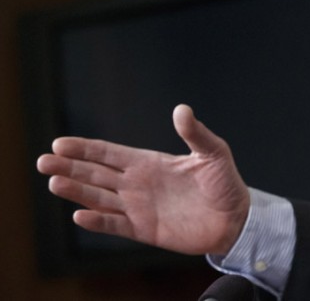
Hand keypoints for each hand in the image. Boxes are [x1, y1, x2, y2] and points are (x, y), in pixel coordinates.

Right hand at [36, 104, 250, 255]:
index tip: (60, 143)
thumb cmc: (225, 184)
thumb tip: (181, 109)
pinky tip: (80, 215)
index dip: (85, 148)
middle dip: (69, 166)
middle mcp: (137, 184)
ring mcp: (138, 207)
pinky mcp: (144, 229)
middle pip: (95, 174)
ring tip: (54, 182)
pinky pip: (115, 225)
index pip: (108, 153)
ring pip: (99, 198)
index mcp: (149, 163)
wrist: (236, 219)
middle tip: (43, 161)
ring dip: (77, 191)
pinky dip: (97, 221)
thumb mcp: (214, 153)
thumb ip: (196, 133)